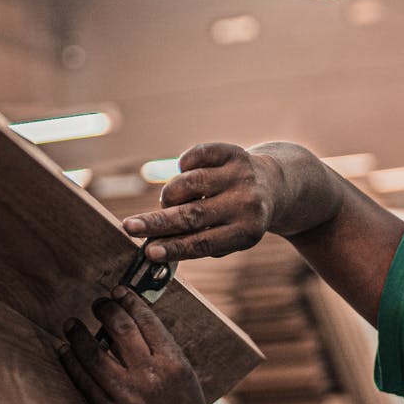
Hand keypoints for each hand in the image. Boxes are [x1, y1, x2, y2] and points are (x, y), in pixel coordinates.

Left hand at [57, 289, 220, 403]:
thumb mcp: (184, 376)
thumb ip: (162, 350)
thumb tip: (133, 320)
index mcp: (173, 362)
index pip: (146, 320)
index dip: (129, 300)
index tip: (118, 291)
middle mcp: (149, 376)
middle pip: (119, 329)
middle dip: (104, 309)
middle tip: (97, 303)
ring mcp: (126, 395)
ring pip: (93, 353)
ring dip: (78, 333)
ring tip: (70, 324)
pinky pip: (83, 382)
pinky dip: (71, 362)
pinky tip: (64, 351)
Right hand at [122, 142, 275, 261]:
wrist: (275, 186)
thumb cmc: (238, 219)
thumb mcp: (229, 237)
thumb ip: (195, 243)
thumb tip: (151, 250)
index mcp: (247, 232)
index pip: (204, 243)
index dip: (173, 247)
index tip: (147, 251)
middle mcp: (246, 203)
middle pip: (193, 215)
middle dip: (156, 222)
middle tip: (128, 227)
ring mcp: (240, 176)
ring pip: (189, 183)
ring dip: (170, 194)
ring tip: (168, 200)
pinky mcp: (234, 153)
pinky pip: (194, 155)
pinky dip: (183, 166)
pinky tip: (185, 173)